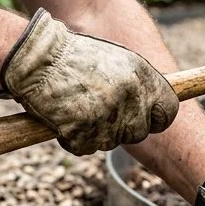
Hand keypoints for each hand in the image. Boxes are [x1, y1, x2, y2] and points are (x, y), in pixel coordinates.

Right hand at [1, 9, 178, 154]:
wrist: (36, 59)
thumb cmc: (73, 58)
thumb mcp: (115, 60)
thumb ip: (137, 83)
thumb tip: (152, 105)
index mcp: (141, 75)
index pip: (168, 110)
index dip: (157, 118)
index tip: (147, 120)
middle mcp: (128, 95)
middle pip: (139, 132)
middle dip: (122, 128)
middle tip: (100, 114)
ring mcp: (106, 115)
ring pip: (111, 142)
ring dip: (95, 133)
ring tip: (77, 109)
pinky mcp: (82, 131)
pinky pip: (85, 147)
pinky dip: (73, 140)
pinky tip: (64, 119)